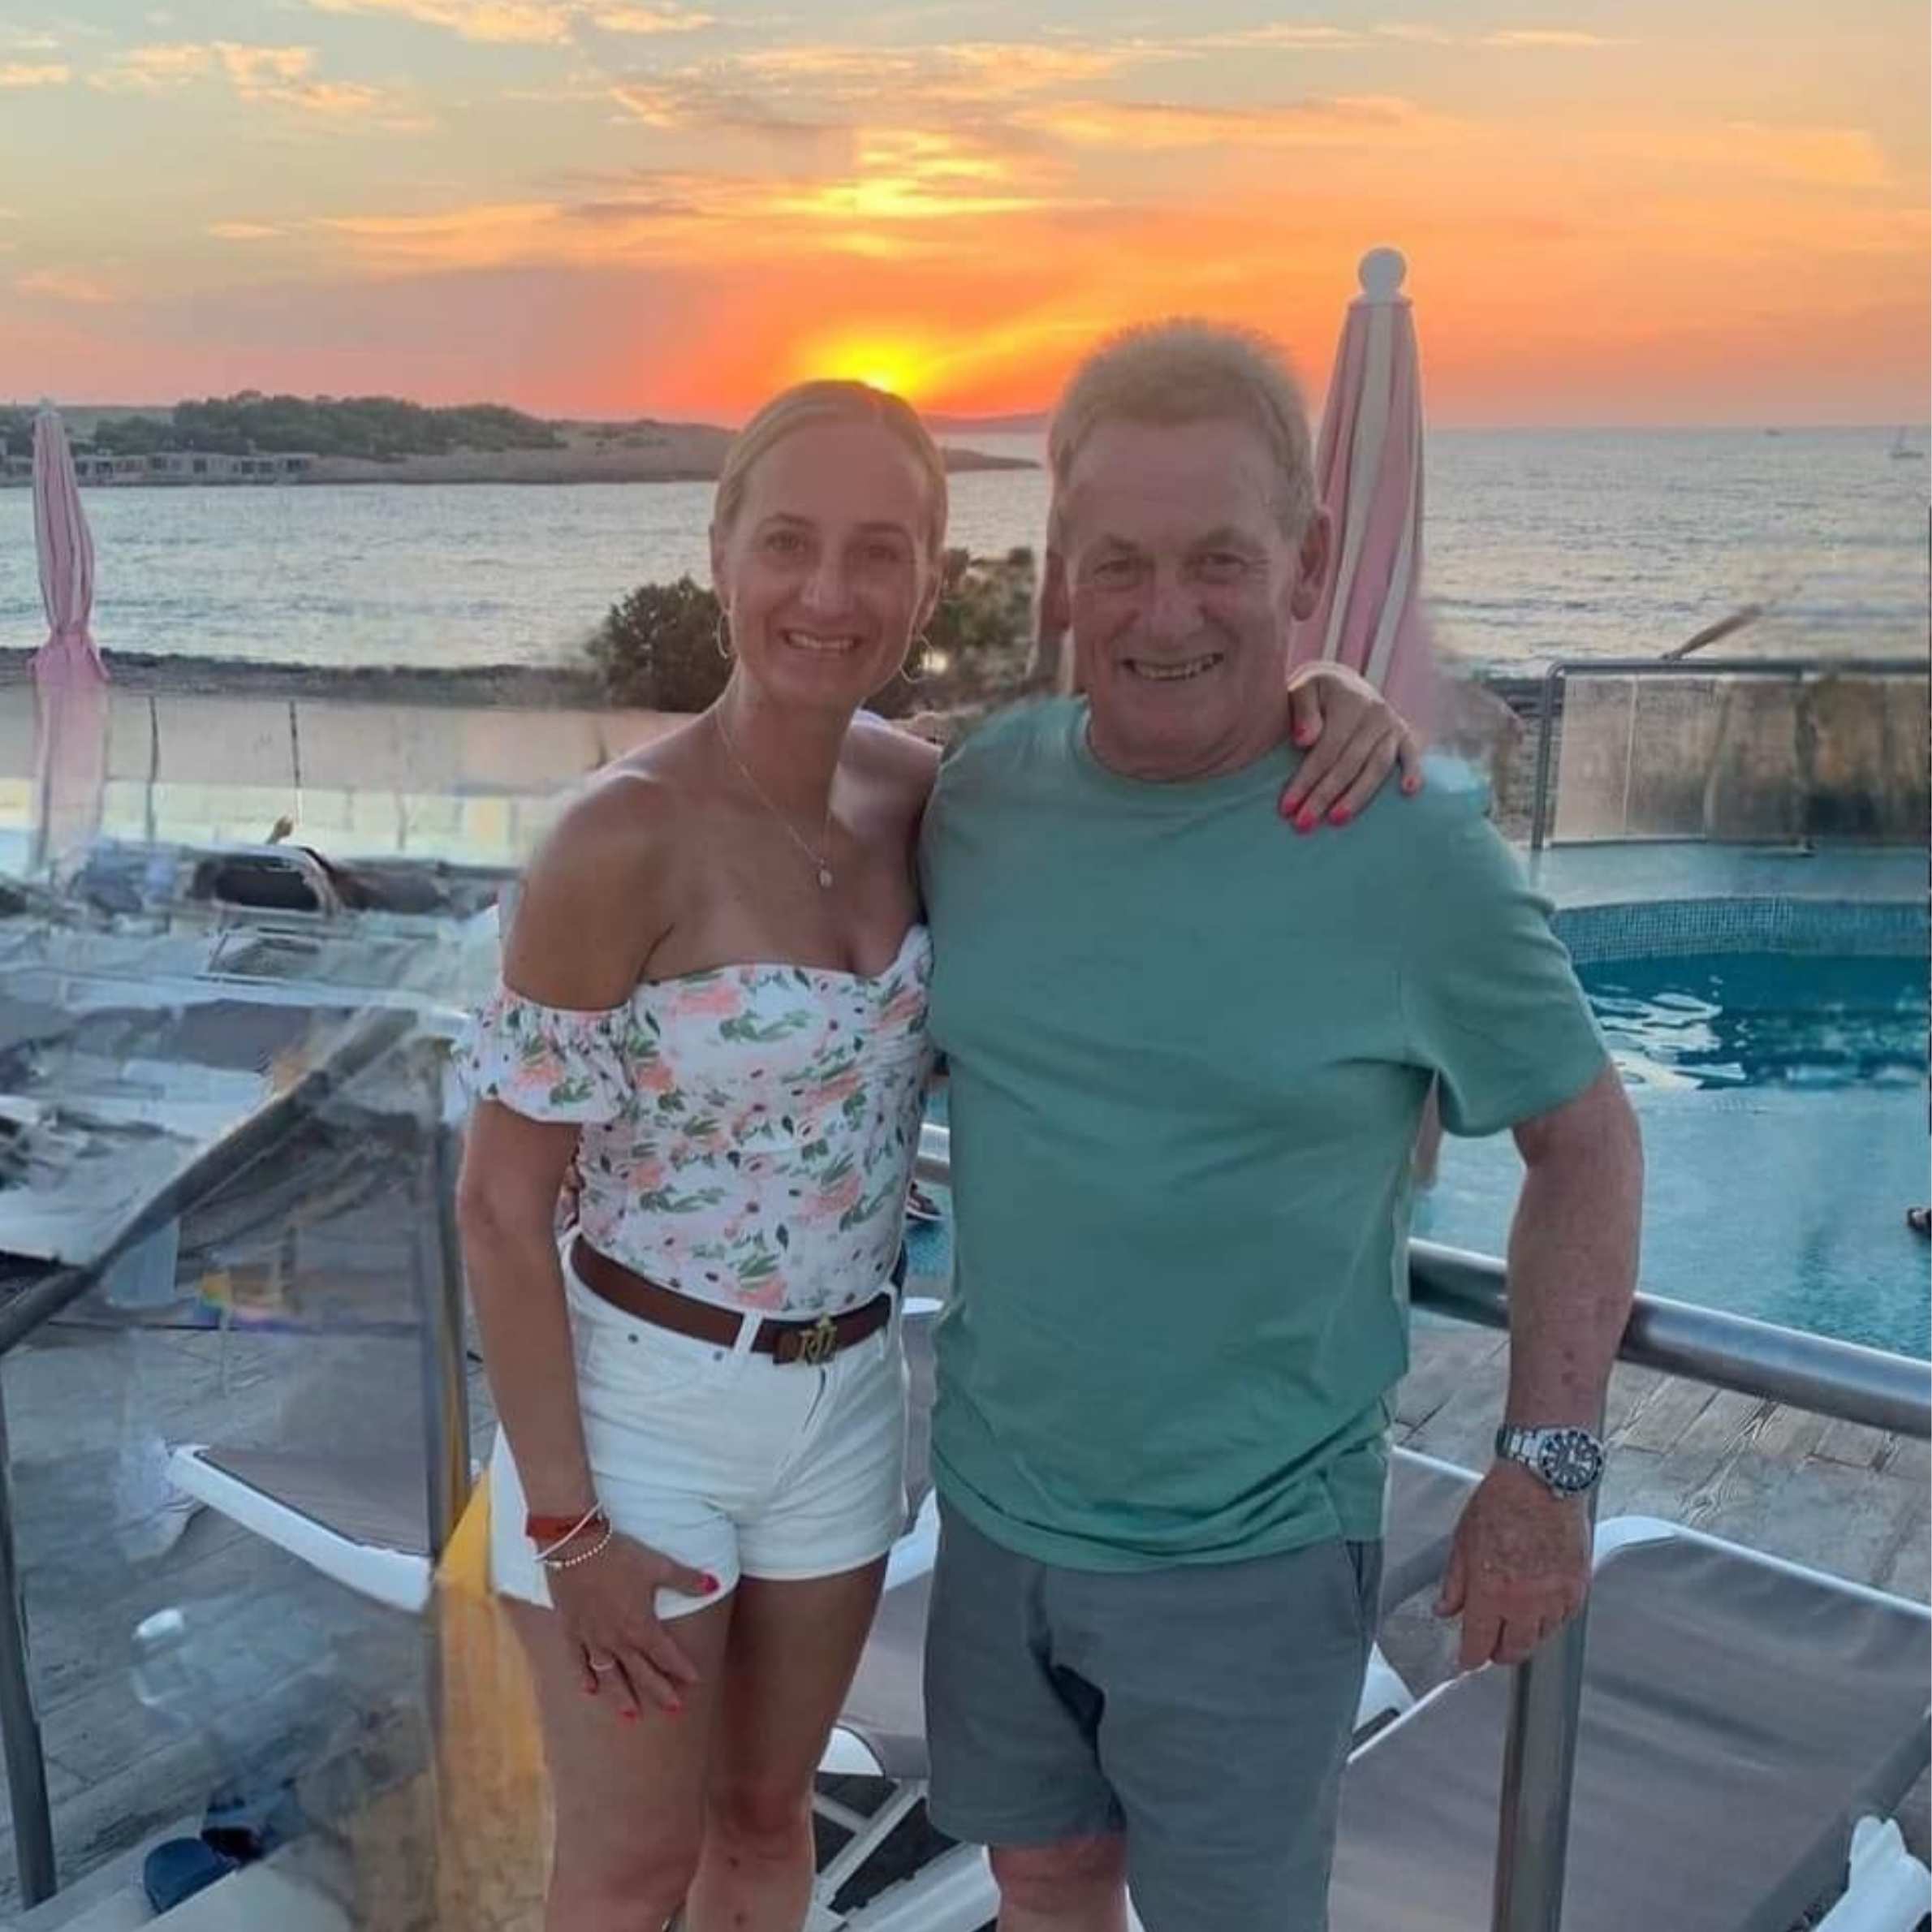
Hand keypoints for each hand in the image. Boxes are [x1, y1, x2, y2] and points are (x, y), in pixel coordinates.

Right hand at [549, 1532, 717, 1718]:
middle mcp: (617, 1640)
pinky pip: (578, 1661)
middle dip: (659, 1691)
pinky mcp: (571, 1631)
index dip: (682, 1669)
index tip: (694, 1682)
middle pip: (642, 1672)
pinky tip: (590, 1690)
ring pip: (610, 1675)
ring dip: (622, 1696)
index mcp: (641, 1626)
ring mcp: (592, 1639)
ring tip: (632, 1715)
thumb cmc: (619, 1555)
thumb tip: (714, 1585)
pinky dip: (584, 1677)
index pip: (666, 1655)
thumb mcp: (657, 1565)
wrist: (575, 1546)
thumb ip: (686, 1580)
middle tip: (673, 1709)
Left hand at [1279, 663, 1424, 827]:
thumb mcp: (1303, 690)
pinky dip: (1412, 772)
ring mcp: (1392, 725)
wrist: (1342, 683)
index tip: (1287, 807)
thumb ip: (1302, 711)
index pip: (1326, 749)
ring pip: (1377, 767)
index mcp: (1348, 702)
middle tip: (1303, 824)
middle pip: (1349, 763)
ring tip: (1336, 820)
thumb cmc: (1315, 693)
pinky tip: (1408, 793)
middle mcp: (1375, 713)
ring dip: (1357, 797)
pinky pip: (1411, 756)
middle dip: (1324, 796)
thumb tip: (1304, 740)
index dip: (1306, 779)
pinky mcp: (1405, 735)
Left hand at [1434, 1463, 1589, 1670]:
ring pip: (1541, 1637)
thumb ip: (1454, 1582)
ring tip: (1515, 1626)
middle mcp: (1525, 1601)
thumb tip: (1445, 1610)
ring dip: (1526, 1637)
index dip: (1470, 1658)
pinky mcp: (1578, 1587)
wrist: (1543, 1481)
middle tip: (1492, 1650)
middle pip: (1515, 1650)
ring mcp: (1555, 1597)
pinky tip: (1541, 1608)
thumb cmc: (1501, 1502)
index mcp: (1491, 1591)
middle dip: (1500, 1654)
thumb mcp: (1463, 1540)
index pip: (1479, 1643)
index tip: (1467, 1661)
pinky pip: (1565, 1618)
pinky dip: (1552, 1619)